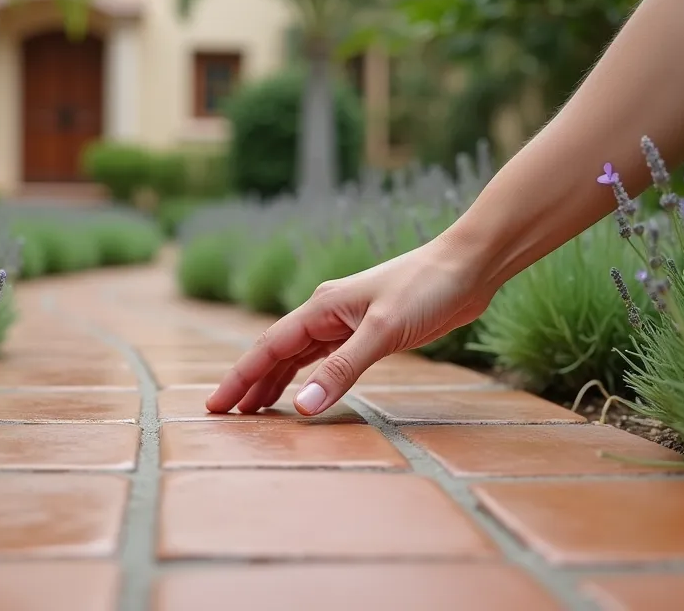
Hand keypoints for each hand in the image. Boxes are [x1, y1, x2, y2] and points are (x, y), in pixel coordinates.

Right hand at [206, 234, 496, 415]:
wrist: (469, 267)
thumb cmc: (427, 289)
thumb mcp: (382, 332)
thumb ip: (341, 370)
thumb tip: (302, 406)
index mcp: (321, 308)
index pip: (267, 348)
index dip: (240, 378)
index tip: (215, 406)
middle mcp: (326, 314)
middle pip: (276, 353)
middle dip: (249, 384)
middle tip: (225, 416)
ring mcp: (347, 322)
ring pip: (299, 357)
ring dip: (275, 382)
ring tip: (254, 411)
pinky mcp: (368, 332)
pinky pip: (324, 358)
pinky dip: (306, 376)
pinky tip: (299, 390)